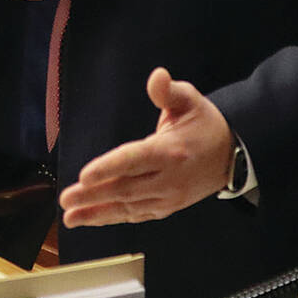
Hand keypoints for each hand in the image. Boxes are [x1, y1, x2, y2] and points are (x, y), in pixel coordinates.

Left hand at [59, 69, 233, 226]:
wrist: (232, 156)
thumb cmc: (204, 125)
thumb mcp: (190, 101)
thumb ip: (169, 91)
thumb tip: (157, 76)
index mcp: (171, 151)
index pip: (135, 160)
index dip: (109, 168)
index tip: (84, 175)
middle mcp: (168, 178)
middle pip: (126, 188)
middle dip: (93, 195)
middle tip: (65, 199)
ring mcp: (168, 197)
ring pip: (128, 207)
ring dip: (96, 213)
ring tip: (69, 217)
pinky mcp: (166, 208)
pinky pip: (135, 215)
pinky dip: (112, 219)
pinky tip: (90, 220)